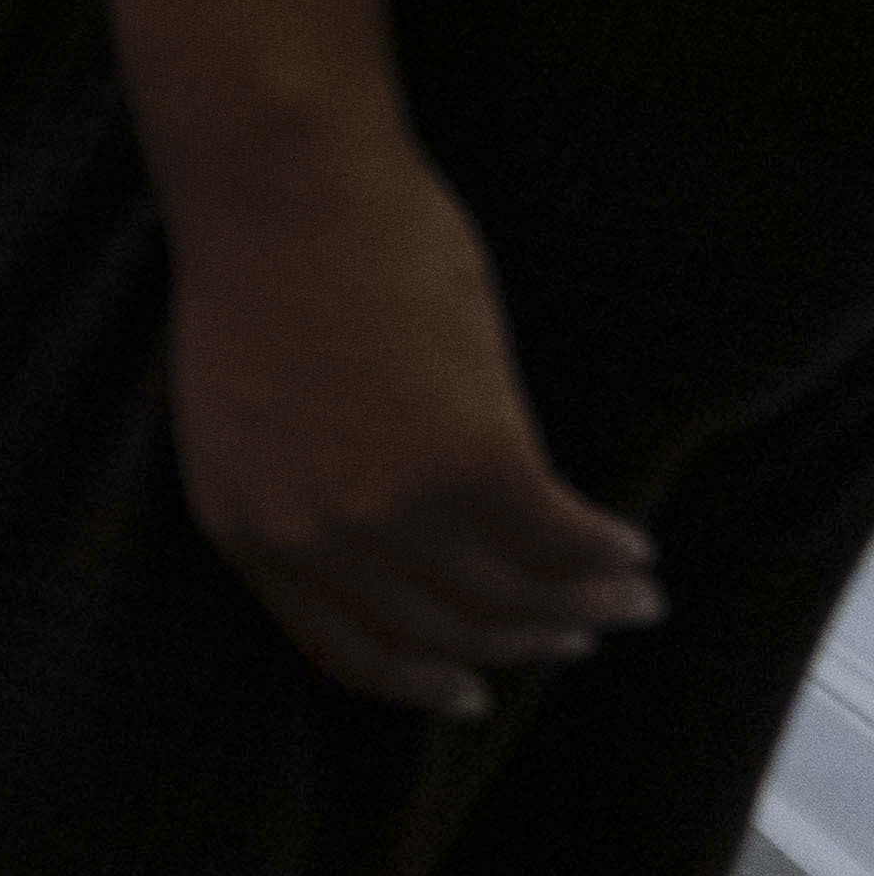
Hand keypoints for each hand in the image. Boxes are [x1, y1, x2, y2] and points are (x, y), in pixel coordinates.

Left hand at [163, 132, 657, 716]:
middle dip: (526, 640)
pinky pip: (560, 537)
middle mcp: (315, 537)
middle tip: (582, 632)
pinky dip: (606, 551)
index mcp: (244, 528)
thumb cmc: (263, 271)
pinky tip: (632, 546)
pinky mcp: (473, 460)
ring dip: (585, 604)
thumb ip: (308, 490)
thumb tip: (404, 549)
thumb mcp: (251, 413)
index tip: (473, 694)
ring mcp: (392, 505)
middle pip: (447, 631)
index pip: (346, 652)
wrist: (278, 181)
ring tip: (629, 594)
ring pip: (513, 596)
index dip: (421, 681)